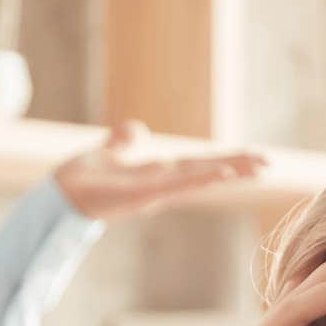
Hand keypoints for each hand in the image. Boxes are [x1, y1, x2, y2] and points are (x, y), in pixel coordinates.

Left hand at [53, 119, 266, 219]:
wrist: (57, 195)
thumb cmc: (78, 179)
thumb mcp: (106, 153)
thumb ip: (123, 142)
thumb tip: (137, 129)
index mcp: (155, 175)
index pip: (197, 165)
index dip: (223, 161)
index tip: (250, 159)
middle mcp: (160, 184)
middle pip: (205, 171)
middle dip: (236, 167)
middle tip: (268, 164)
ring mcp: (154, 191)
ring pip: (199, 178)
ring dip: (228, 172)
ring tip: (258, 167)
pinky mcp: (144, 196)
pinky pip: (179, 185)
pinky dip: (202, 179)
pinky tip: (224, 175)